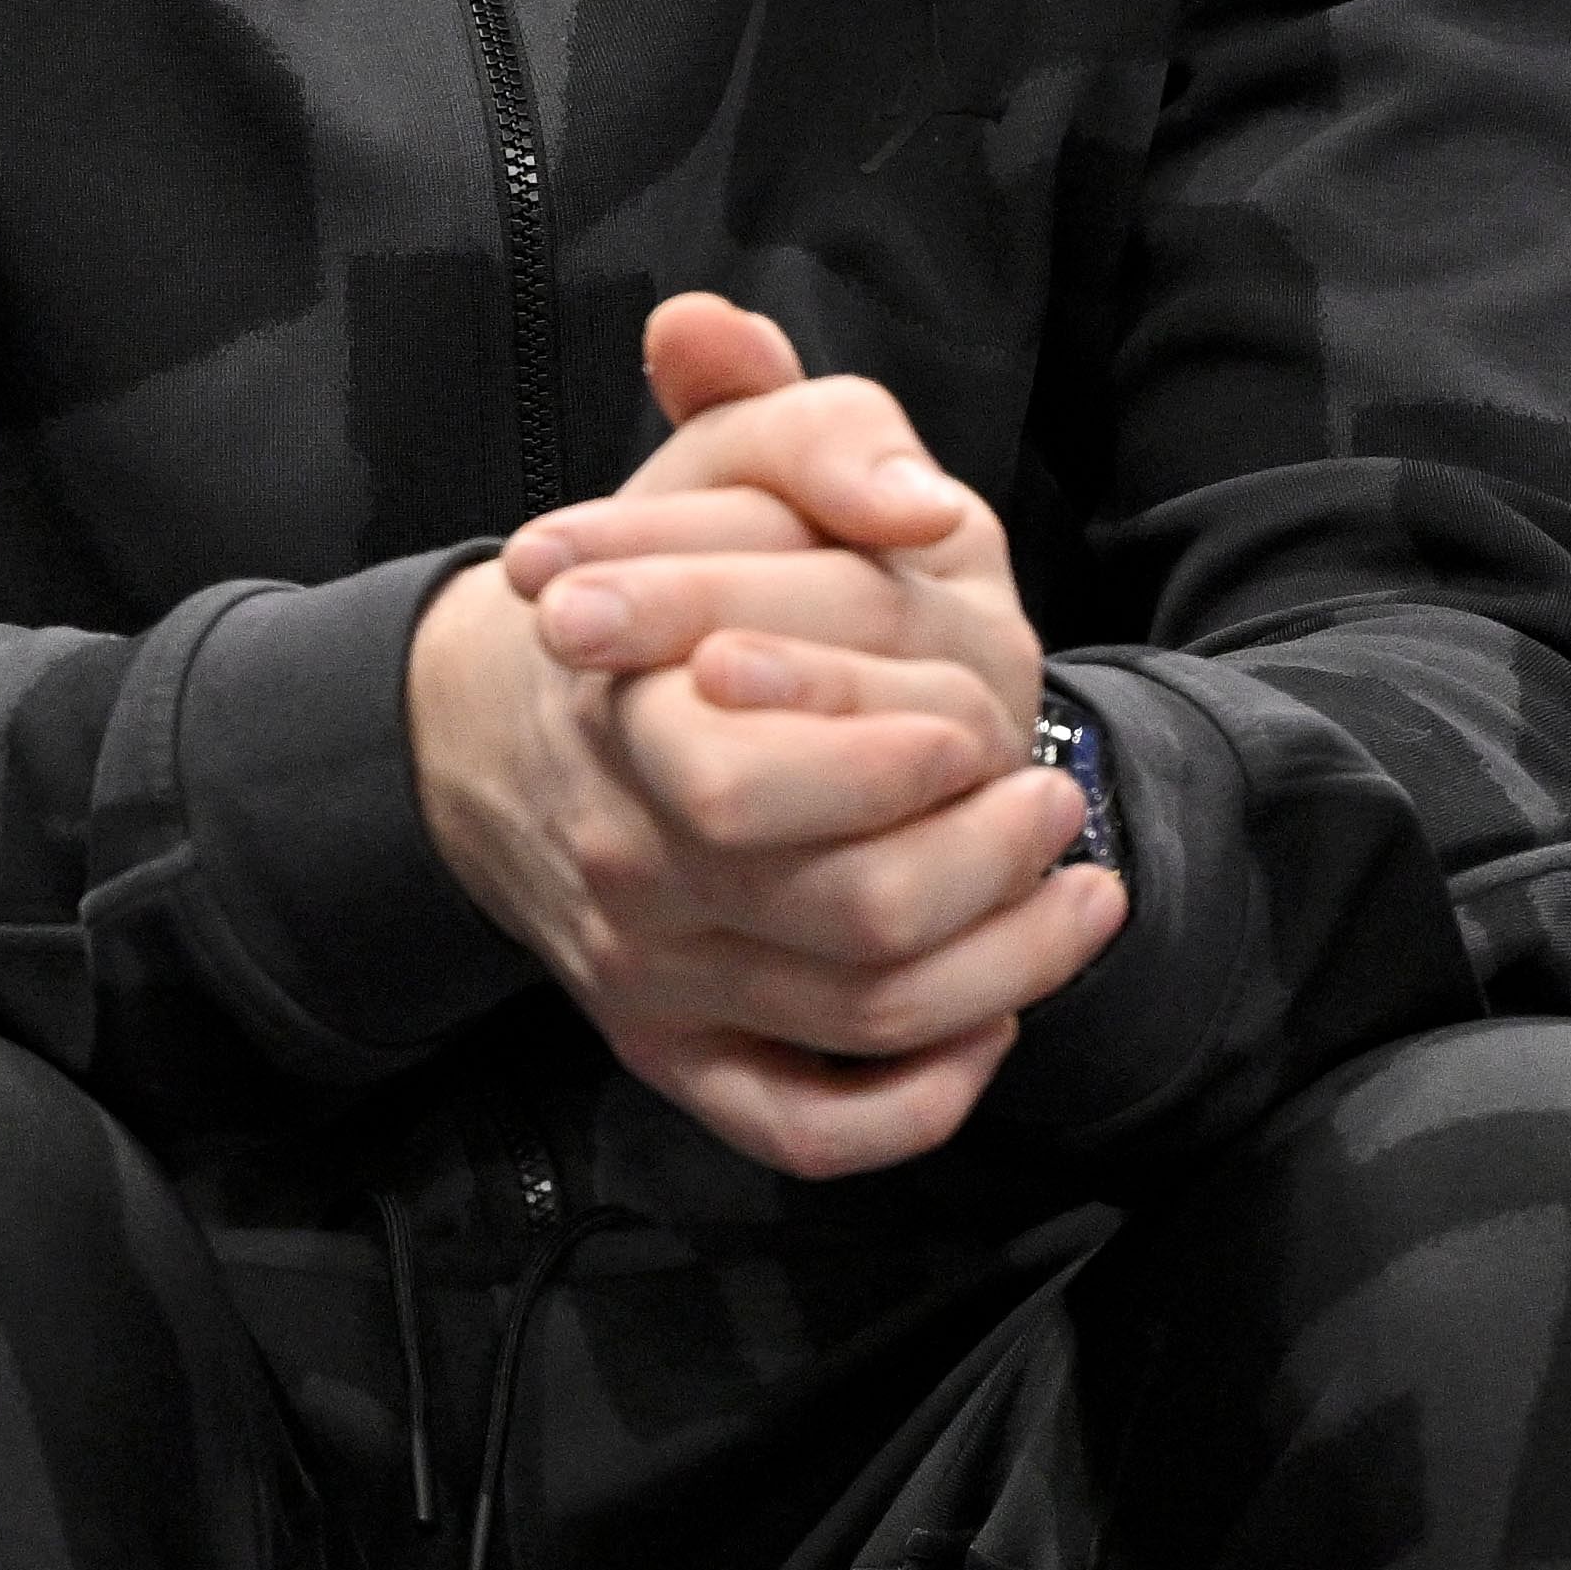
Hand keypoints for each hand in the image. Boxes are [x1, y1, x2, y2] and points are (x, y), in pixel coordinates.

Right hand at [408, 292, 1116, 1177]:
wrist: (492, 725)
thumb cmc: (641, 583)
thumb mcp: (724, 467)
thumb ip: (820, 441)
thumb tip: (919, 501)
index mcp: (628, 717)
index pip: (757, 785)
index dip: (908, 757)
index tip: (988, 713)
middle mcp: (632, 865)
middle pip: (851, 916)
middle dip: (990, 862)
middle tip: (1053, 798)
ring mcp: (651, 976)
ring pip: (861, 1021)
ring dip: (1006, 966)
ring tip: (1078, 892)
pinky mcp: (673, 1054)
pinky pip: (799, 1128)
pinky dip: (914, 1106)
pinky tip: (992, 1028)